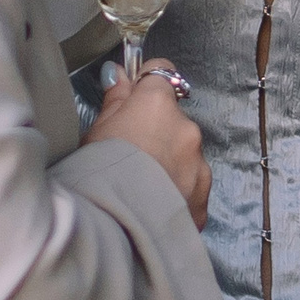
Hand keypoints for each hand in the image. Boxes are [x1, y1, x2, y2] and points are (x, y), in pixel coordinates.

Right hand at [85, 58, 209, 227]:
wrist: (112, 227)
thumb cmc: (97, 173)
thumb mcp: (96, 130)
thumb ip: (115, 98)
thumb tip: (120, 73)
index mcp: (159, 106)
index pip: (161, 74)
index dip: (145, 86)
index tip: (132, 100)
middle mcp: (187, 130)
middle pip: (174, 121)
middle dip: (157, 133)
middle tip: (130, 157)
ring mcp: (200, 166)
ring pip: (186, 156)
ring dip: (170, 165)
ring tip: (141, 189)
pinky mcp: (203, 200)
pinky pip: (191, 190)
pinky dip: (177, 195)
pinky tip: (153, 209)